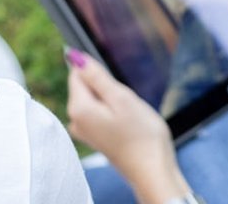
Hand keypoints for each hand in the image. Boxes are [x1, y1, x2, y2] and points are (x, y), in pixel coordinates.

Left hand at [64, 48, 190, 203]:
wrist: (152, 171)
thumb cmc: (141, 135)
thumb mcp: (122, 98)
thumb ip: (97, 76)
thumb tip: (74, 56)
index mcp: (78, 108)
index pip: (77, 73)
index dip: (99, 72)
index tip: (116, 84)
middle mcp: (75, 120)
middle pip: (86, 87)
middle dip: (108, 88)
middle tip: (127, 104)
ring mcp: (84, 131)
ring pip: (96, 100)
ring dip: (113, 101)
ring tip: (129, 117)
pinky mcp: (95, 137)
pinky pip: (101, 113)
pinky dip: (114, 113)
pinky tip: (127, 125)